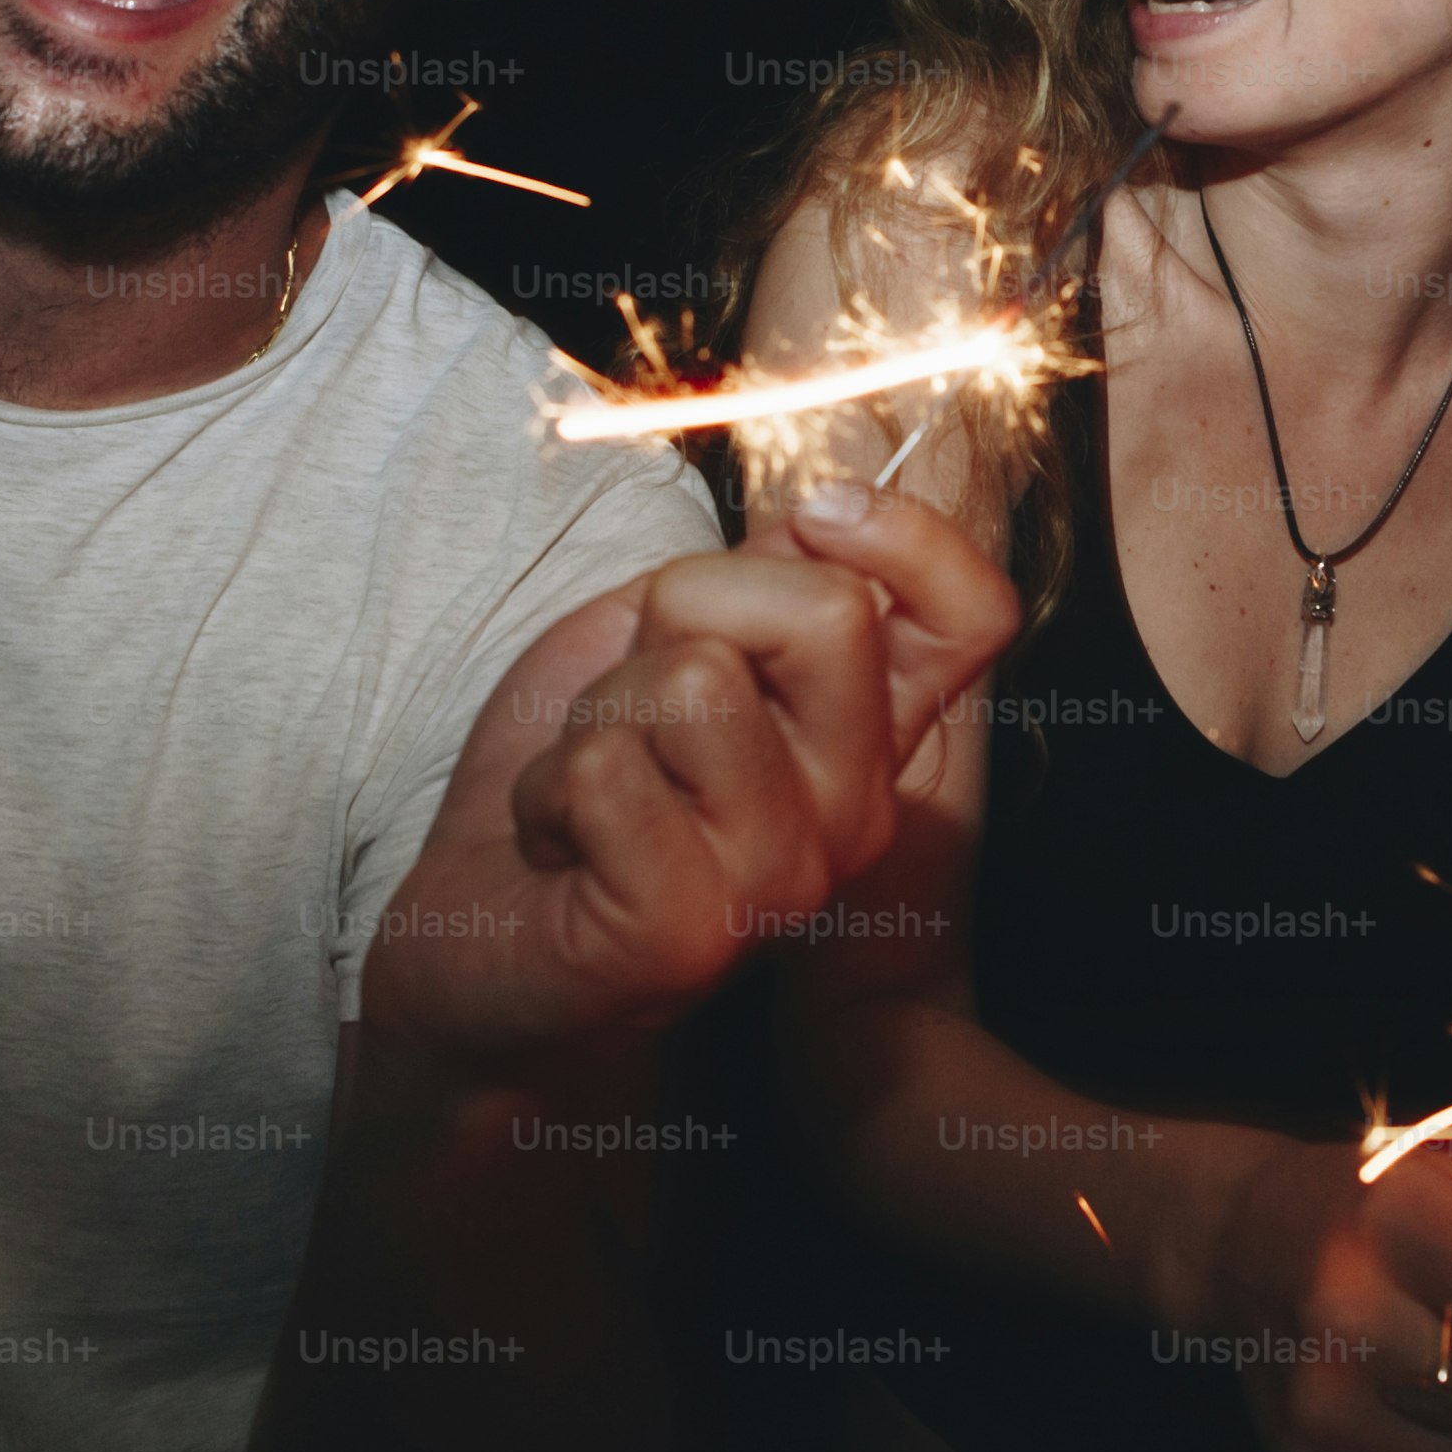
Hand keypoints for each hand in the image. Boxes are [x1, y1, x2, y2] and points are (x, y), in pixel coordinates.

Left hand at [366, 483, 1019, 1074]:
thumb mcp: (670, 639)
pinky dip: (550, 786)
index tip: (818, 515)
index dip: (910, 535)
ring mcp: (781, 878)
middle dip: (690, 604)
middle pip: (831, 614)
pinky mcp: (689, 933)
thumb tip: (824, 514)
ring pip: (698, 680)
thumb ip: (760, 579)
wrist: (479, 937)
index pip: (972, 616)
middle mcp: (854, 809)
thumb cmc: (581, 780)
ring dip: (602, 709)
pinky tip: (559, 843)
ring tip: (591, 778)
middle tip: (639, 689)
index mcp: (866, 732)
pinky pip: (608, 771)